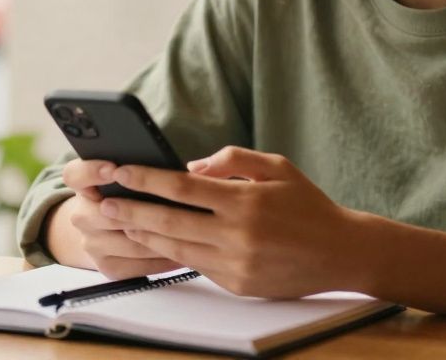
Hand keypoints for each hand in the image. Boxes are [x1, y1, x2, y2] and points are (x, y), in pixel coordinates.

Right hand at [56, 158, 182, 278]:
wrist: (106, 232)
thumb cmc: (129, 195)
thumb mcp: (130, 176)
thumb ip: (150, 166)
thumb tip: (194, 167)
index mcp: (84, 185)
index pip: (75, 175)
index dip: (92, 171)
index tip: (115, 169)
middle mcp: (81, 215)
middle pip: (105, 214)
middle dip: (139, 211)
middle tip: (171, 206)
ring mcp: (92, 244)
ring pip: (130, 243)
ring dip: (161, 238)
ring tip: (190, 231)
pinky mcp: (107, 268)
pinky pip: (140, 266)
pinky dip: (164, 259)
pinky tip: (185, 251)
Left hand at [103, 146, 368, 298]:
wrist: (342, 252)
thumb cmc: (307, 204)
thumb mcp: (275, 166)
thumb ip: (232, 160)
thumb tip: (191, 167)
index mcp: (244, 201)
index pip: (181, 188)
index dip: (146, 179)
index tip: (121, 171)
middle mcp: (237, 235)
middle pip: (169, 221)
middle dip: (131, 209)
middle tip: (104, 201)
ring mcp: (236, 263)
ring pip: (176, 248)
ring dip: (144, 234)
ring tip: (121, 220)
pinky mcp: (238, 284)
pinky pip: (196, 265)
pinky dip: (172, 252)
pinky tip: (155, 240)